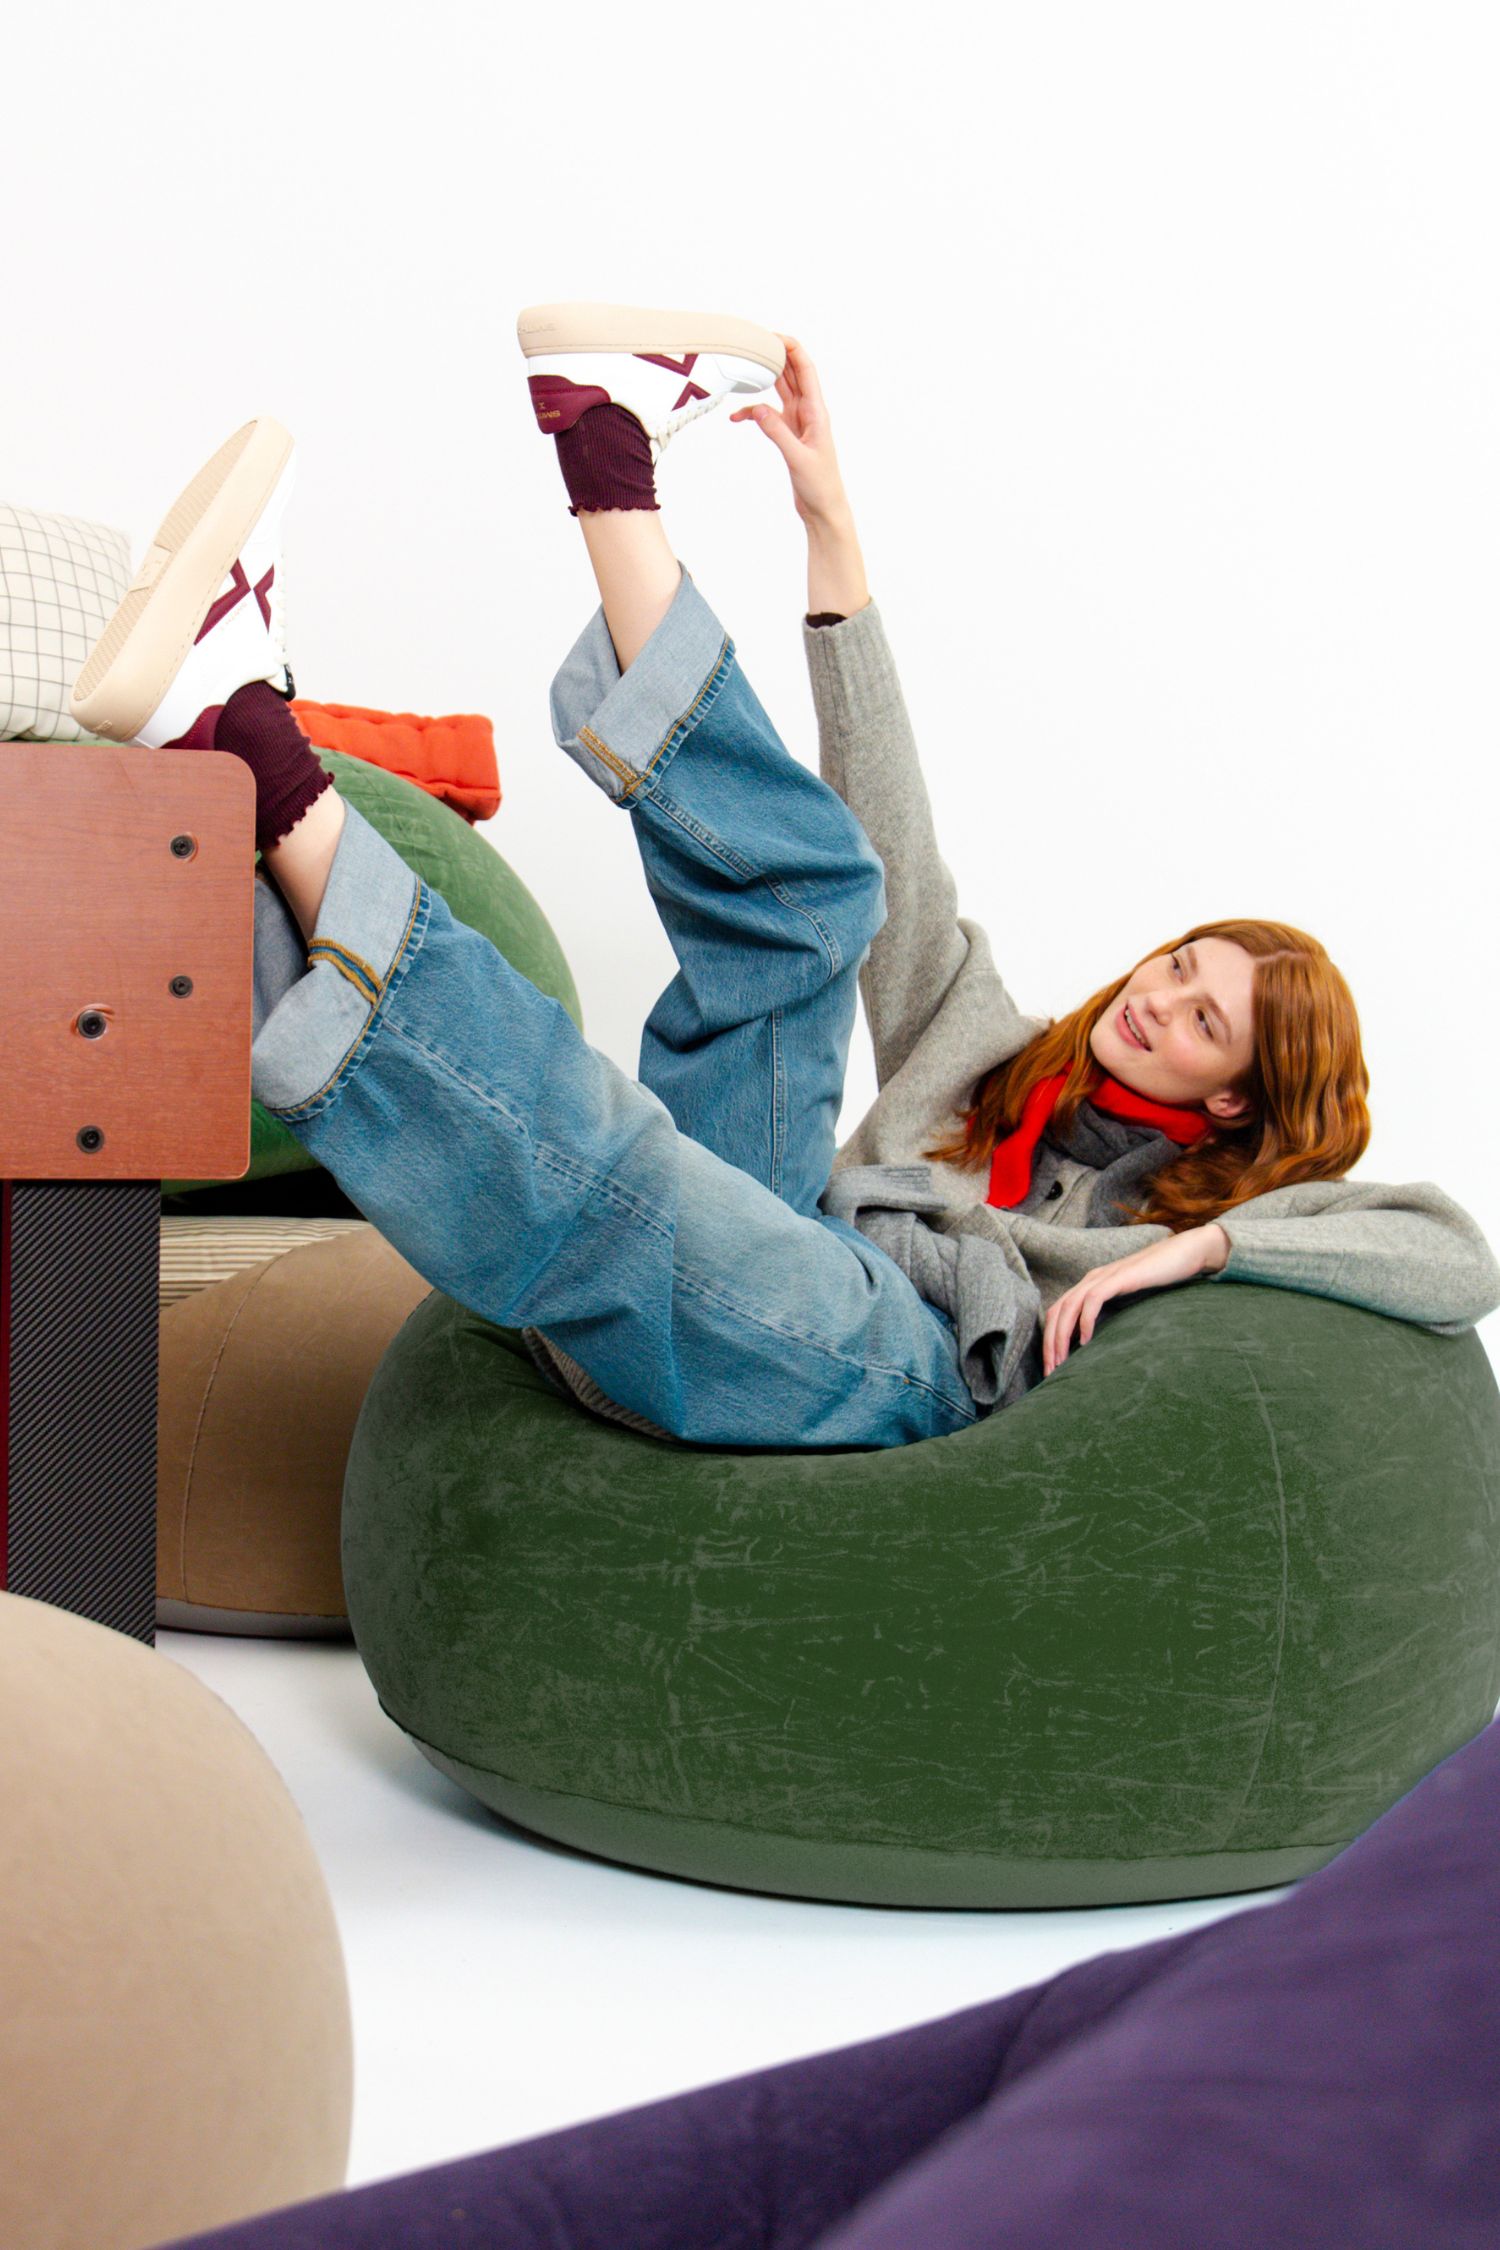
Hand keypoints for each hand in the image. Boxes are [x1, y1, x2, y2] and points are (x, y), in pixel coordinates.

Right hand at [731, 337, 850, 527]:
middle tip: (754, 343)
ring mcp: (797, 422)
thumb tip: (757, 409)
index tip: (773, 336)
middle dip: (775, 356)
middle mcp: (808, 412)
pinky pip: (768, 415)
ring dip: (764, 378)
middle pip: (791, 373)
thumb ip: (777, 433)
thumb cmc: (820, 486)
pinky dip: (753, 413)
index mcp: (816, 412)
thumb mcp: (798, 459)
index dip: (792, 349)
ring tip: (744, 368)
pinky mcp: (788, 435)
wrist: (823, 509)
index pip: (806, 370)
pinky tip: (737, 417)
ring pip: (779, 390)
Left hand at [1042, 1224, 1229, 1376]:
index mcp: (1090, 1285)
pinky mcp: (1120, 1277)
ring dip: (1061, 1336)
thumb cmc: (1159, 1279)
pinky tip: (1086, 1340)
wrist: (1184, 1253)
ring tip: (1061, 1361)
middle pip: (1057, 1311)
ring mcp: (1104, 1277)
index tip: (1052, 1367)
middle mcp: (1091, 1279)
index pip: (1058, 1312)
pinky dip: (1085, 1320)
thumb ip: (1111, 1314)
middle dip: (1050, 1344)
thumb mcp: (1128, 1301)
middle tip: (1050, 1372)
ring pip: (1069, 1306)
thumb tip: (1096, 1342)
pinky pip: (1094, 1298)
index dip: (1050, 1339)